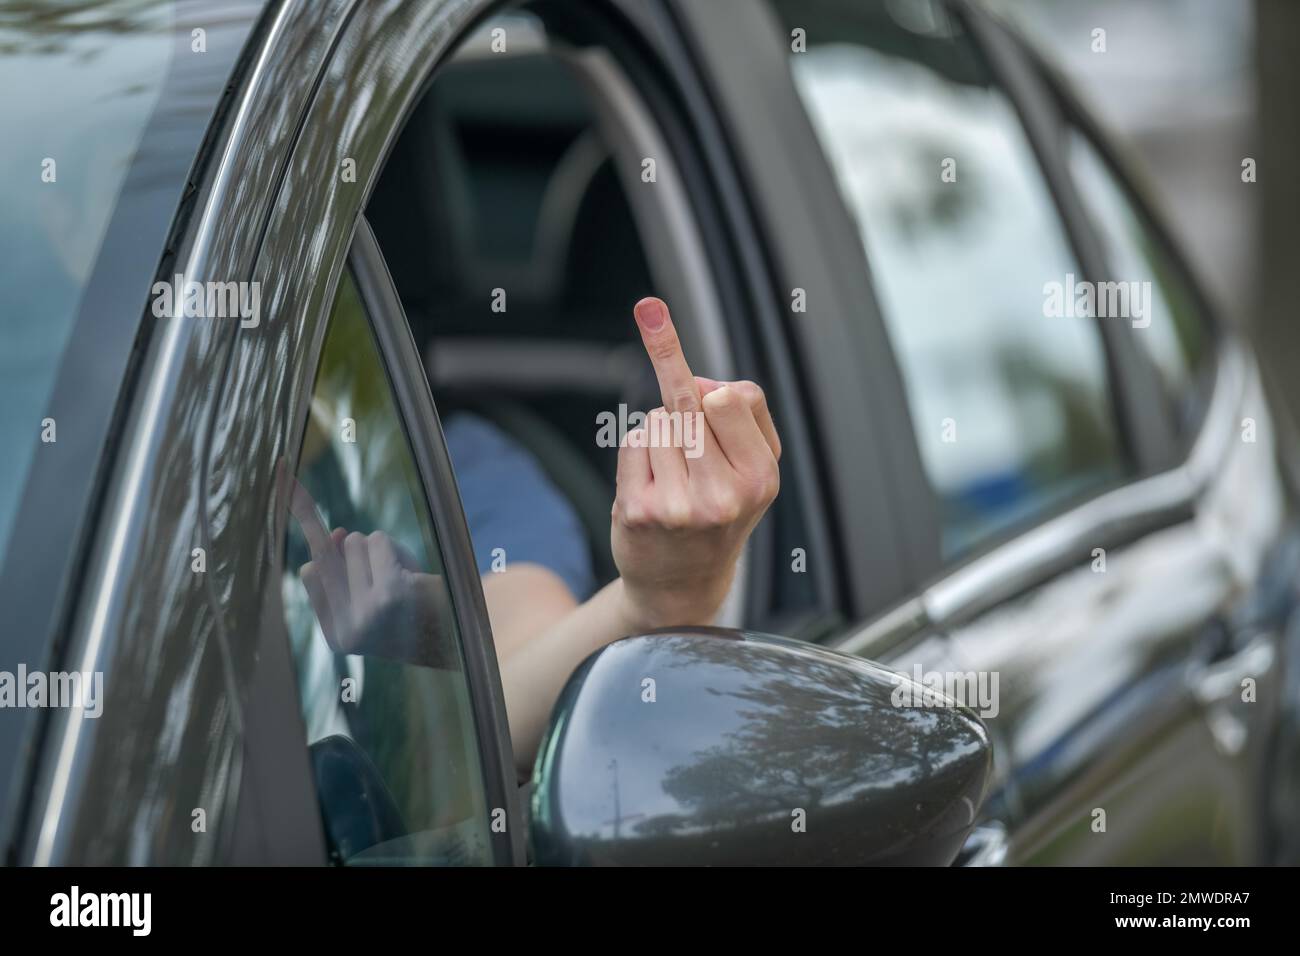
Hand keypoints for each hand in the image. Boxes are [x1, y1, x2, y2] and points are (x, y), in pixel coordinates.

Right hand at [286, 474, 452, 667]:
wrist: (468, 643)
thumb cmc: (419, 614)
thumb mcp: (376, 595)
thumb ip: (347, 568)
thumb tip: (335, 532)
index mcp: (337, 637)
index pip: (310, 573)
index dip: (312, 536)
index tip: (294, 490)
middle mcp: (347, 628)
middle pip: (330, 552)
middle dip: (362, 552)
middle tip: (391, 578)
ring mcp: (366, 612)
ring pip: (355, 542)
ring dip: (383, 551)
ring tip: (408, 580)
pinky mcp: (390, 592)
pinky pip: (379, 541)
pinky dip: (398, 549)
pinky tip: (416, 575)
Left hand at [612, 297, 780, 630]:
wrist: (682, 584)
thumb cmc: (721, 512)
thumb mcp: (756, 466)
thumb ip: (747, 411)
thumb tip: (703, 381)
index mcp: (760, 478)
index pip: (729, 398)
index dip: (704, 380)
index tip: (658, 328)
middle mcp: (723, 495)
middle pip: (688, 404)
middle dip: (685, 412)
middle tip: (690, 445)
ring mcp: (678, 506)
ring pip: (657, 421)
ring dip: (662, 434)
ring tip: (675, 475)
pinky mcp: (638, 511)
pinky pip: (632, 442)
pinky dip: (639, 452)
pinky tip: (652, 484)